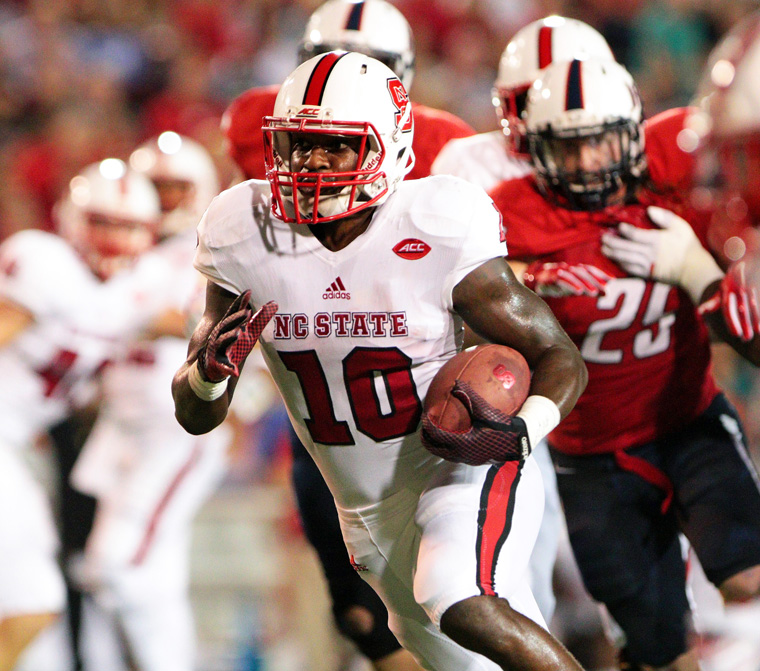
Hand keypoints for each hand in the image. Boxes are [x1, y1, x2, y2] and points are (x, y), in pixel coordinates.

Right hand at [198, 291, 277, 381]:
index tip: (249, 291)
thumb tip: (275, 303)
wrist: (211, 368)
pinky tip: (235, 371)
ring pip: (223, 342)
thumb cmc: (233, 346)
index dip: (240, 302)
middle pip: (227, 324)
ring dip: (230, 337)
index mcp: (227, 326)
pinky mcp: (218, 365)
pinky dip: (229, 368)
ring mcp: (217, 349)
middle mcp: (220, 335)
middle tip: (247, 312)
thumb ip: (259, 319)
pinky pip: (224, 367)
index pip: (233, 312)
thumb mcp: (248, 332)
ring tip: (239, 333)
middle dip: (237, 318)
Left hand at [421, 381, 530, 465]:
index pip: (436, 435)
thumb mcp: (485, 410)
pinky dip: (447, 447)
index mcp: (462, 442)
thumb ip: (469, 396)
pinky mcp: (474, 460)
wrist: (519, 442)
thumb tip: (455, 383)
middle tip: (424, 426)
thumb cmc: (503, 426)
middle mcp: (462, 454)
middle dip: (426, 438)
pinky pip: (454, 455)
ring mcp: (468, 459)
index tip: (425, 415)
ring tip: (435, 432)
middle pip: (435, 449)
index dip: (428, 425)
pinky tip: (453, 436)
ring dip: (436, 444)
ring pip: (444, 454)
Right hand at [523, 261, 612, 296]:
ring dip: (585, 283)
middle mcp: (567, 268)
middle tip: (605, 288)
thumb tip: (607, 294)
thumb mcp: (573, 288)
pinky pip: (562, 280)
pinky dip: (571, 285)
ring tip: (593, 292)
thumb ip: (589, 290)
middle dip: (595, 279)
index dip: (601, 273)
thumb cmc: (555, 285)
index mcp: (574, 270)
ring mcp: (558, 271)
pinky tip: (579, 292)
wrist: (533, 281)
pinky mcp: (550, 277)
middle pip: (584, 272)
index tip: (612, 280)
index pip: (589, 269)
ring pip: (574, 275)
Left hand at [601, 206, 722, 302]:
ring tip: (603, 249)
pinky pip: (629, 269)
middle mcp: (648, 253)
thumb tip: (650, 210)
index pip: (635, 235)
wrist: (693, 269)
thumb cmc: (688, 245)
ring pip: (625, 259)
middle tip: (603, 238)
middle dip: (613, 243)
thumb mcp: (681, 226)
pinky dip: (620, 264)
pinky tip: (614, 260)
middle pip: (625, 247)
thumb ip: (665, 217)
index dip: (624, 231)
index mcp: (656, 240)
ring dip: (612, 254)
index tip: (618, 226)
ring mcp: (646, 265)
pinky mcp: (646, 274)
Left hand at [698, 261, 759, 340]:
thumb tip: (699, 313)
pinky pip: (759, 296)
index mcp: (728, 290)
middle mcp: (740, 287)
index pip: (728, 308)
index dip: (732, 321)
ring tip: (759, 332)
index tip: (736, 335)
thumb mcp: (722, 289)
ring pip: (754, 303)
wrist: (747, 254)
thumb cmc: (733, 278)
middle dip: (745, 324)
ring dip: (757, 318)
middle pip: (742, 309)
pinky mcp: (759, 282)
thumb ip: (713, 303)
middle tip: (747, 339)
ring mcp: (752, 283)